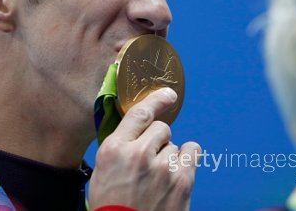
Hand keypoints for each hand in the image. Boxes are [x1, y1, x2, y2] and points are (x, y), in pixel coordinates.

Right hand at [89, 87, 200, 210]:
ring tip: (160, 177)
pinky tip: (177, 172)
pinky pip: (192, 150)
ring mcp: (163, 167)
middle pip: (161, 128)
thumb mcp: (103, 171)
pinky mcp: (182, 181)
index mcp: (114, 149)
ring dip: (170, 155)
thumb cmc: (112, 205)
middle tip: (150, 162)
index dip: (156, 100)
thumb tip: (139, 126)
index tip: (168, 94)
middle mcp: (139, 153)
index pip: (139, 113)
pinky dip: (187, 158)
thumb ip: (120, 145)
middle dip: (158, 141)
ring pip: (176, 144)